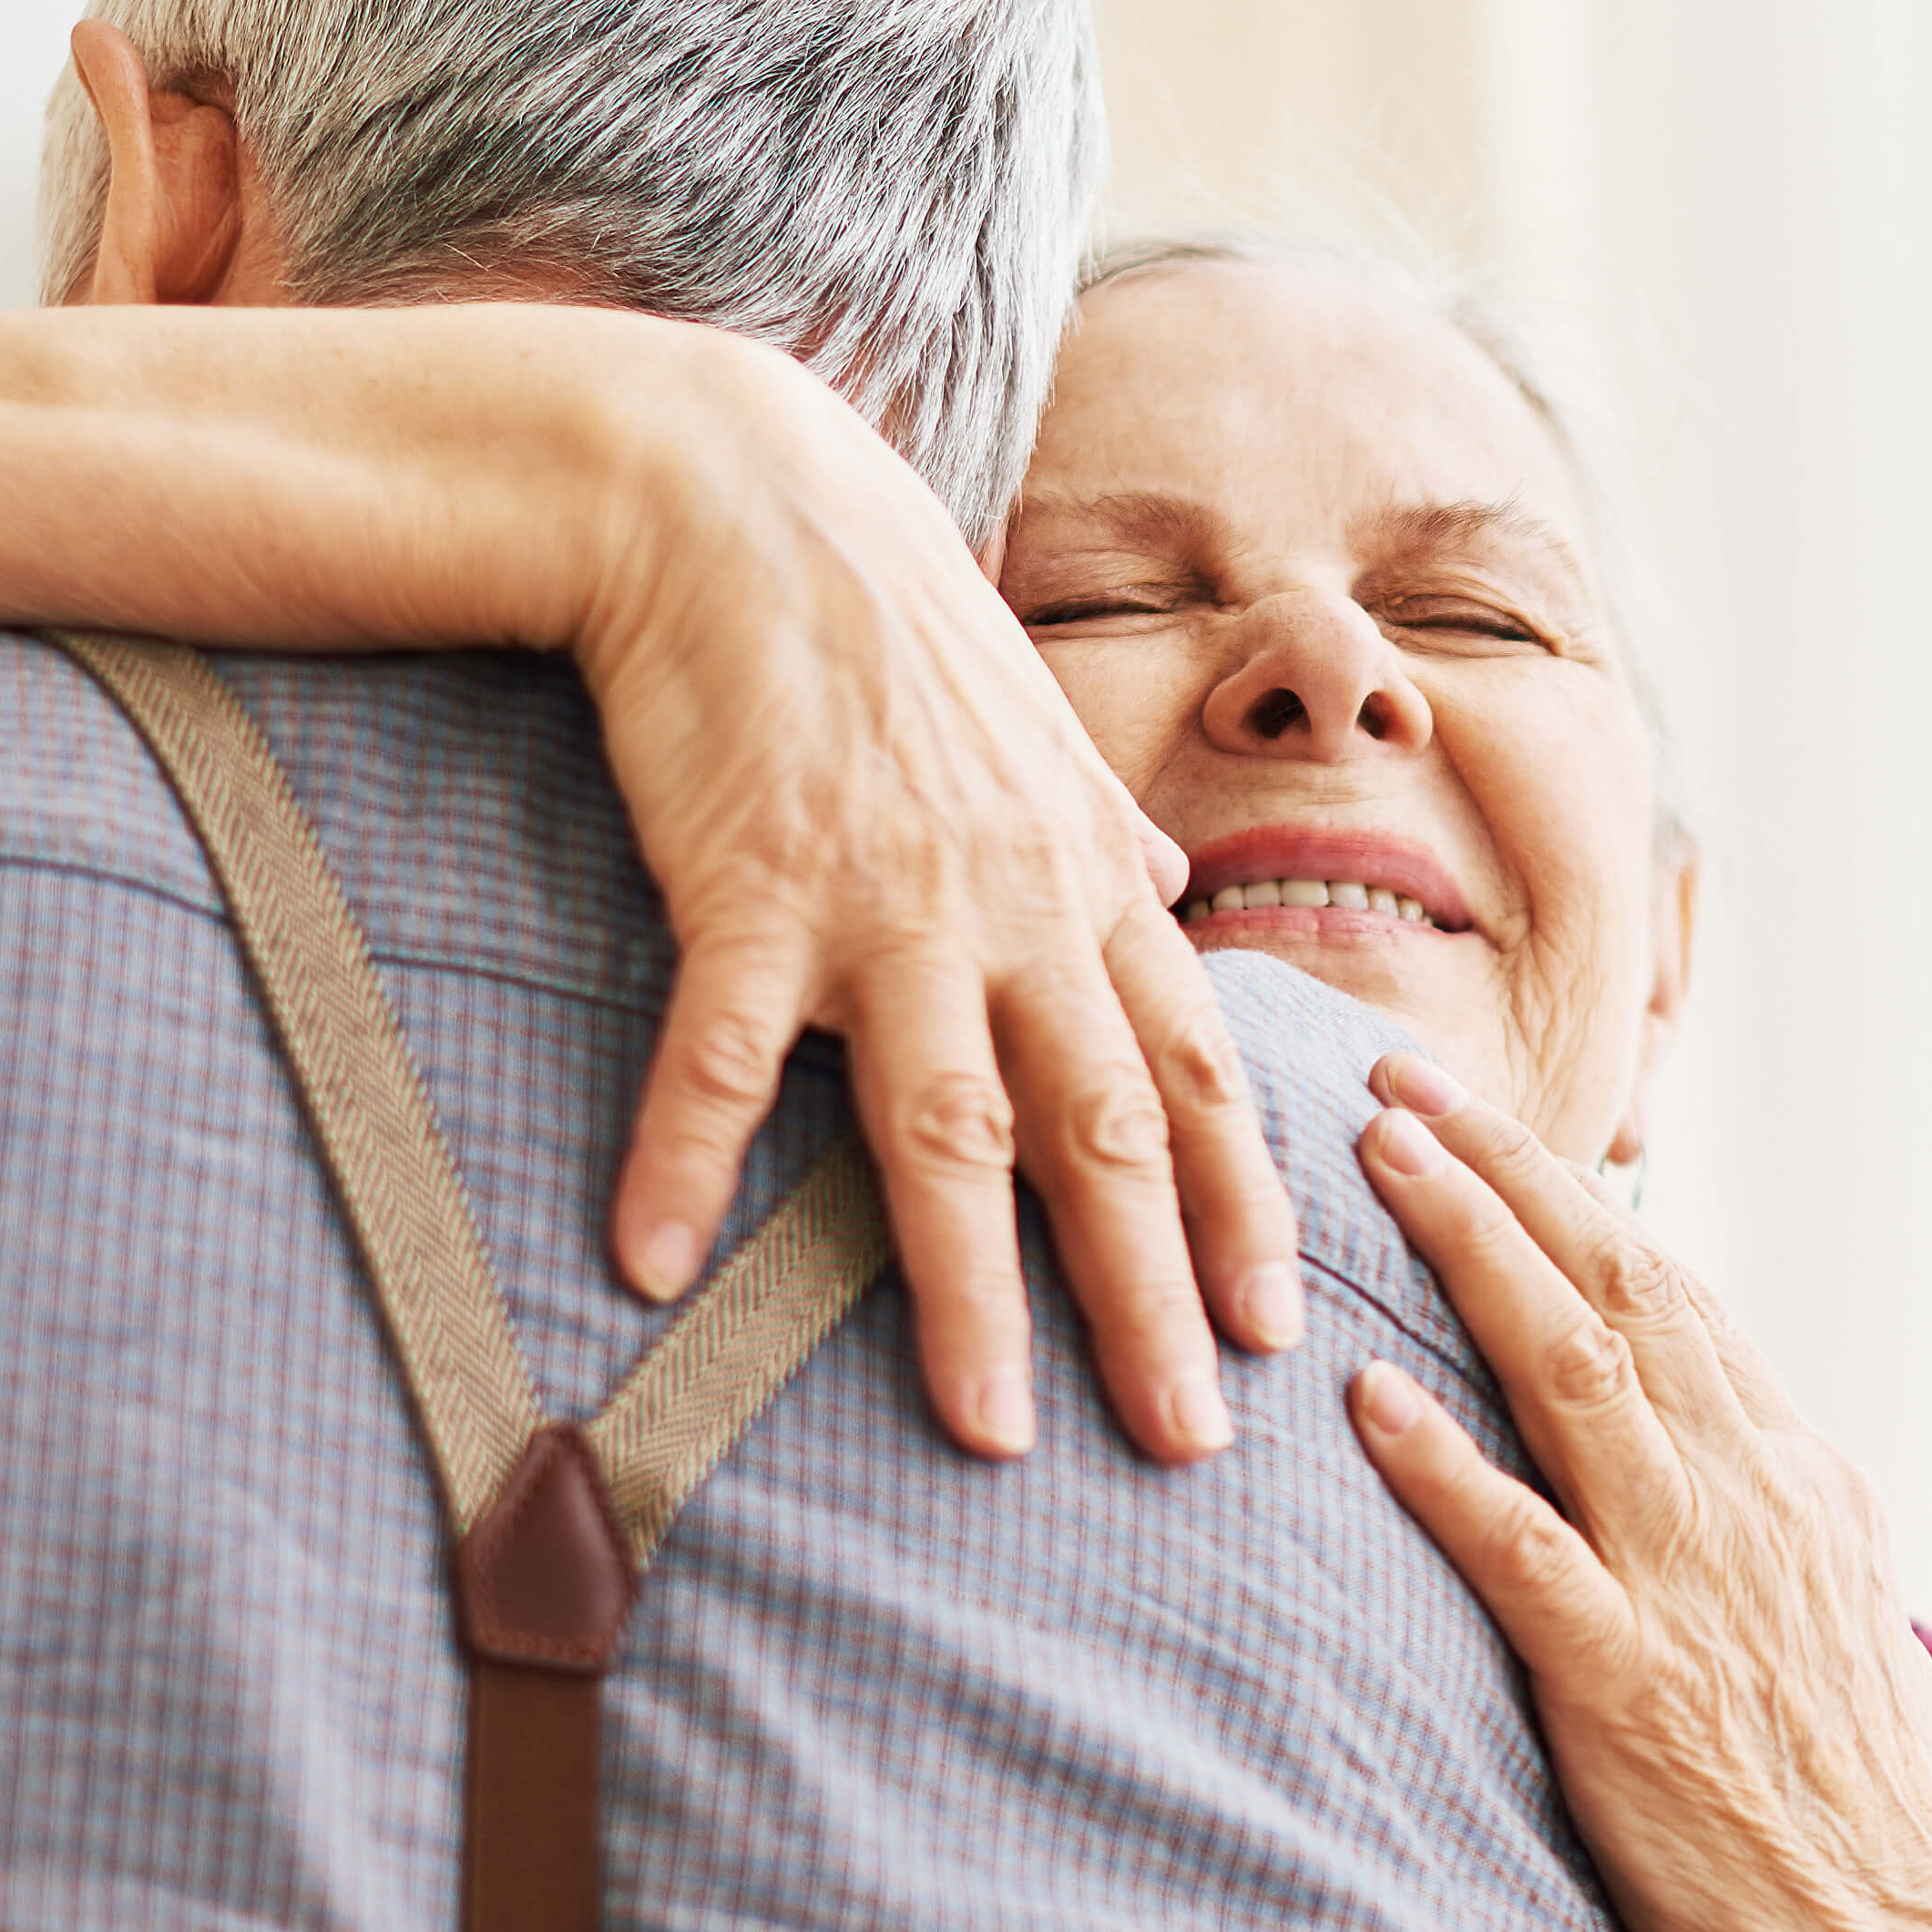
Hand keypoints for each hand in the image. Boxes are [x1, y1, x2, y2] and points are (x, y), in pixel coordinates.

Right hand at [572, 328, 1298, 1460]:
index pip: (1194, 1073)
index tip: (1277, 1330)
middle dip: (1154, 1296)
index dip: (1240, 1206)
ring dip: (973, 1292)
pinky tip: (654, 1269)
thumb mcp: (1033, 720)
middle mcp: (1014, 907)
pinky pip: (725, 1053)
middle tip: (1192, 1441)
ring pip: (952, 1128)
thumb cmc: (884, 618)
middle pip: (1106, 1132)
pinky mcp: (749, 885)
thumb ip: (1106, 826)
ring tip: (995, 1432)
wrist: (735, 490)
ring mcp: (885, 902)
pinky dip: (689, 1160)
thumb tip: (1174, 882)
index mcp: (1087, 879)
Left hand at [1335, 1056, 1931, 1931]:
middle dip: (1506, 1171)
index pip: (1680, 1302)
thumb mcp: (1847, 1641)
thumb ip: (1783, 1539)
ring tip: (1374, 1158)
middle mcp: (1757, 1505)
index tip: (1485, 1127)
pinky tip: (1367, 1396)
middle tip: (1396, 1079)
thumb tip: (1745, 1465)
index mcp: (1805, 1488)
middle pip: (1621, 1292)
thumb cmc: (1863, 1838)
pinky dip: (1446, 1463)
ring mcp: (1697, 1590)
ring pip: (1575, 1372)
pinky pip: (1525, 1549)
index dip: (1574, 1202)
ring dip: (1470, 1249)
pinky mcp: (1633, 1691)